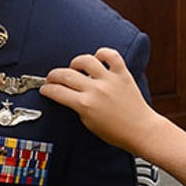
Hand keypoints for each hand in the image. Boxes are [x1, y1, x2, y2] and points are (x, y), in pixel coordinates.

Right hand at [40, 48, 160, 153]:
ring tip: (74, 67)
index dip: (47, 89)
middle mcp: (96, 90)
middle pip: (66, 75)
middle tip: (52, 78)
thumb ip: (77, 107)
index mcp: (85, 105)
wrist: (141, 130)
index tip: (45, 88)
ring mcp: (110, 80)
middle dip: (54, 76)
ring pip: (86, 60)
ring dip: (76, 62)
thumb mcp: (88, 124)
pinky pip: (111, 55)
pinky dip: (102, 53)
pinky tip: (98, 58)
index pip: (57, 92)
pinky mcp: (122, 74)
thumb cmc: (116, 132)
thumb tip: (69, 95)